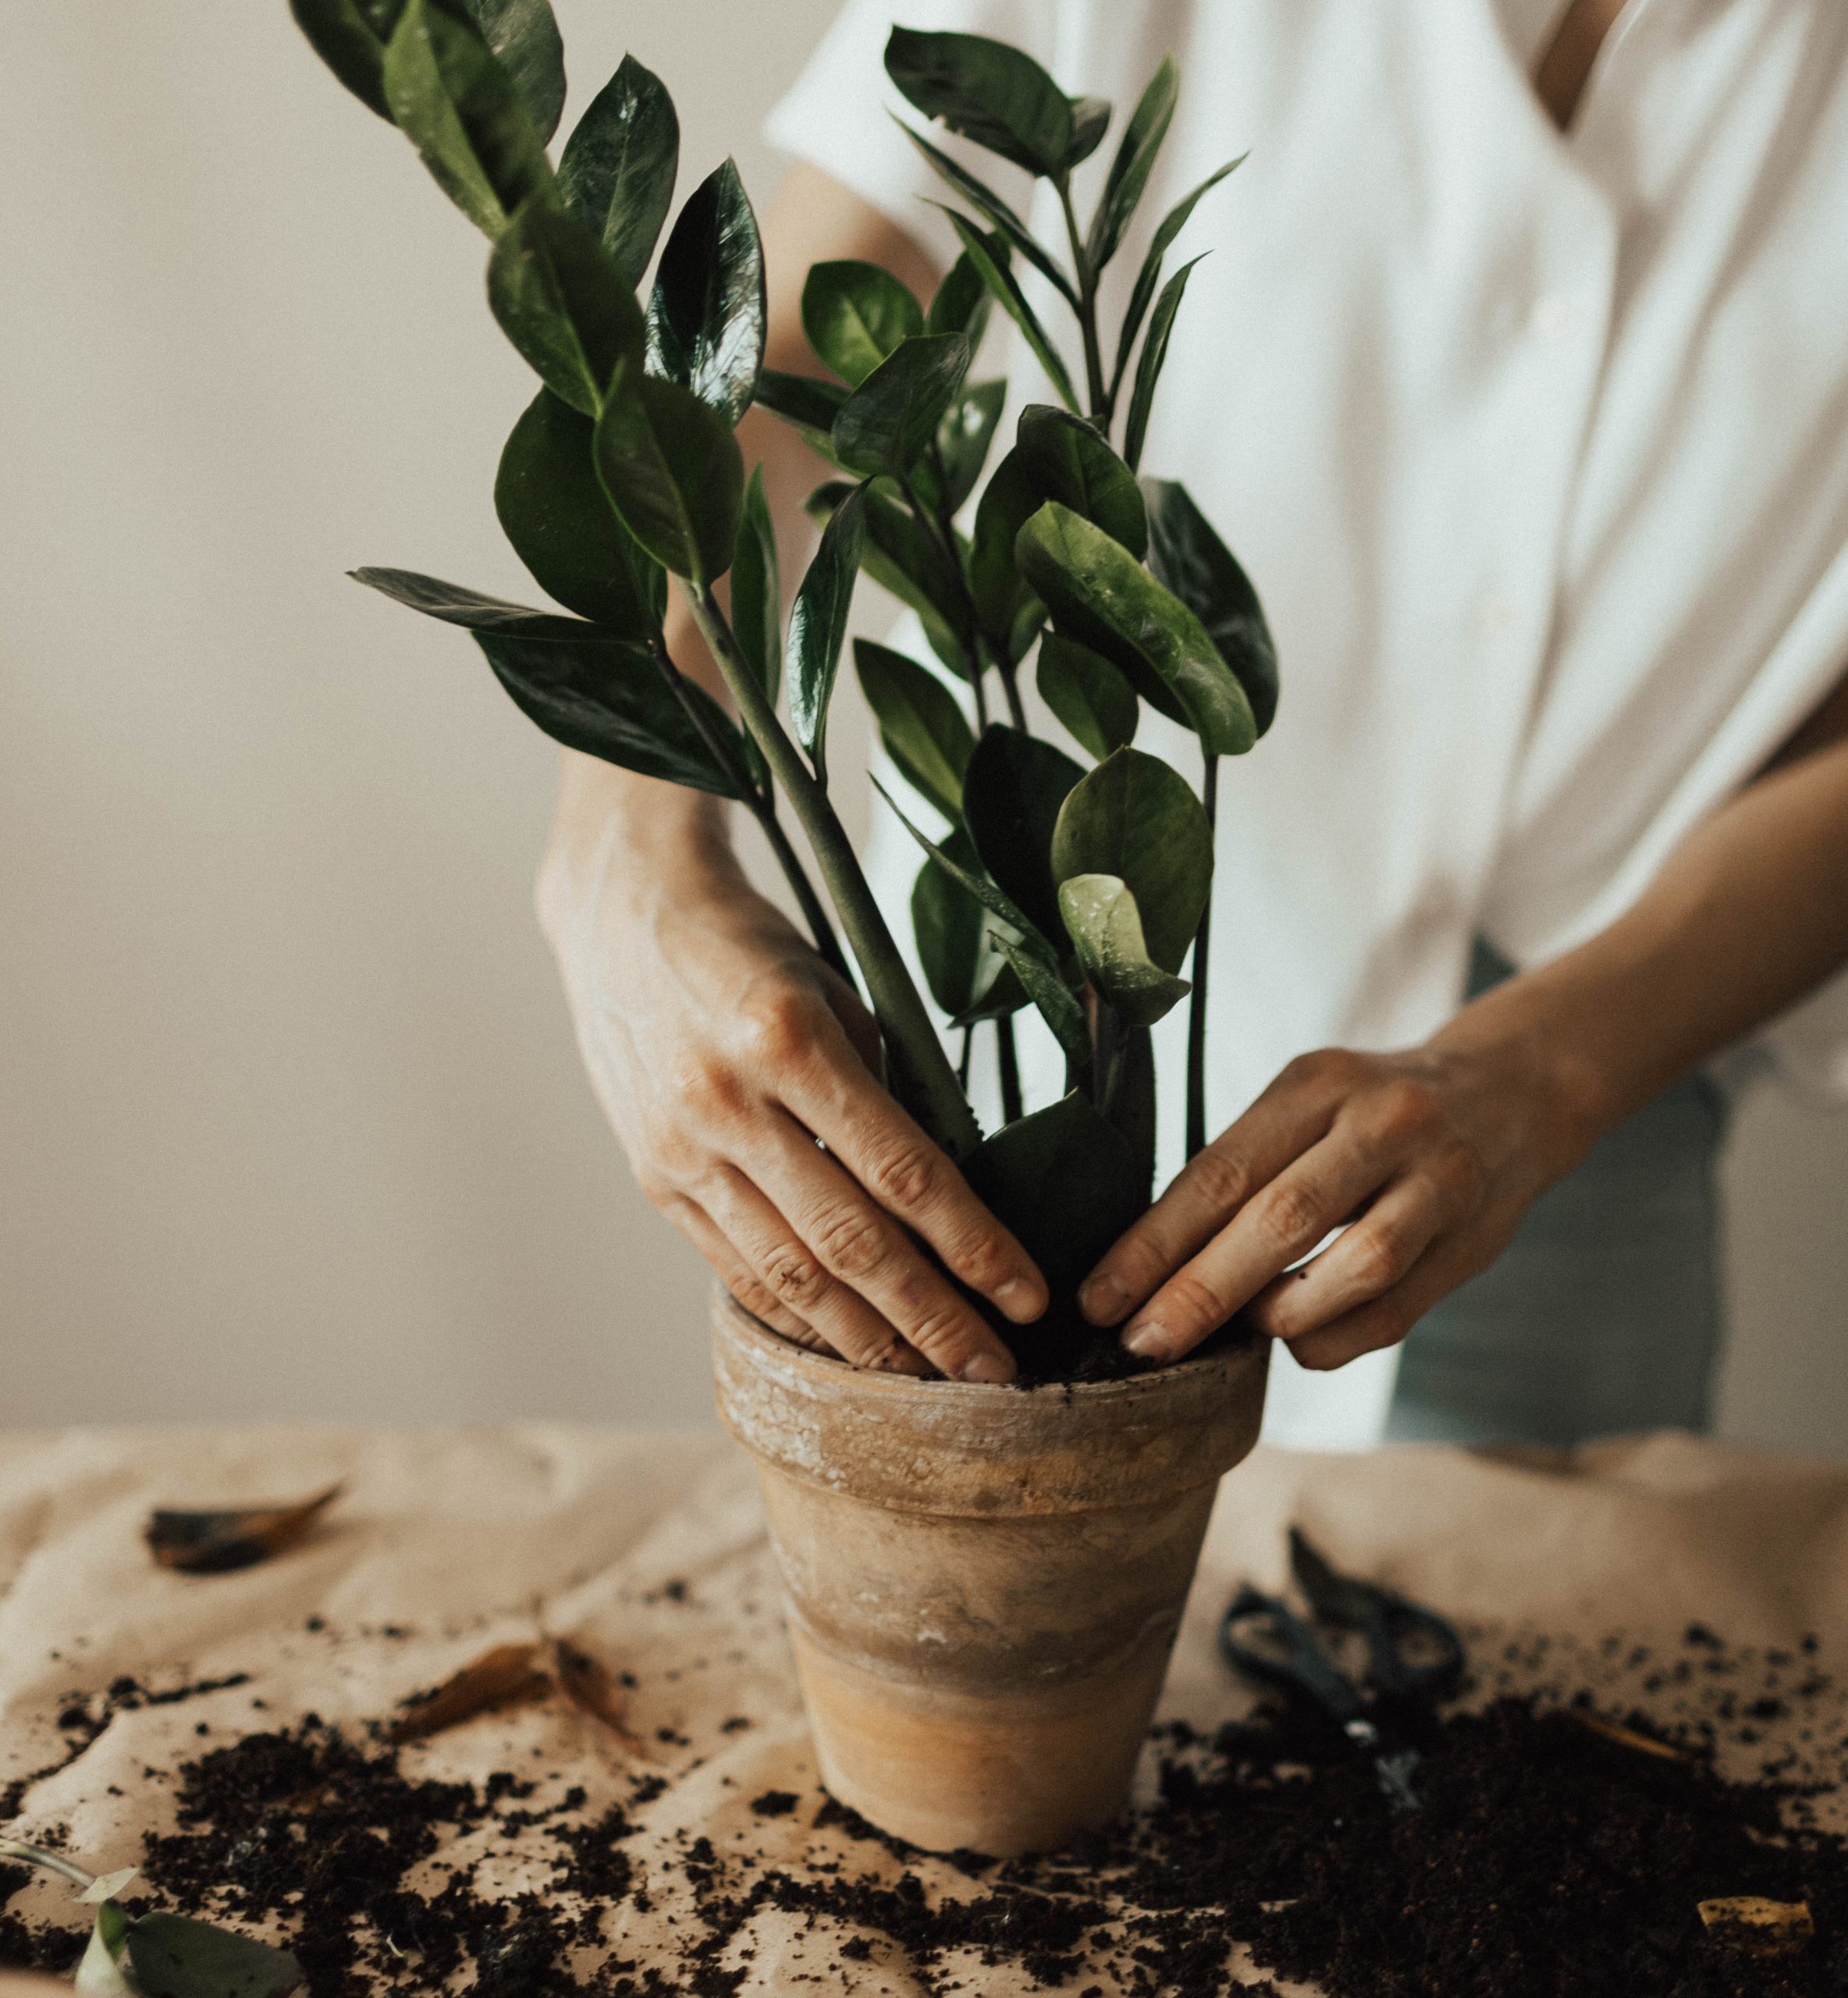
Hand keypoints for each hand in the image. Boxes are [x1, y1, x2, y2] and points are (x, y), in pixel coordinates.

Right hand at [539, 763, 1045, 1380]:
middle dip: (932, 1319)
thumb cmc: (754, 949)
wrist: (623, 916)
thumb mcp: (835, 994)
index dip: (973, 1245)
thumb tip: (948, 1195)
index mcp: (791, 1040)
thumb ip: (885, 1092)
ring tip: (929, 1381)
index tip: (1029, 1296)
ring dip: (868, 1340)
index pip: (903, 1170)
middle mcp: (729, 1102)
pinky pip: (735, 1268)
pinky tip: (846, 1346)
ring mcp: (681, 1148)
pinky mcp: (652, 1177)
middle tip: (995, 1374)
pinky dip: (796, 1315)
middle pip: (850, 1242)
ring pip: (789, 1275)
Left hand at [1077, 1034, 1587, 1371]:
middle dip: (1199, 1291)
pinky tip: (1296, 1341)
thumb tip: (1152, 1264)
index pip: (1220, 1171)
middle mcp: (1381, 1123)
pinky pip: (1396, 1309)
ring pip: (1354, 1265)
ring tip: (1234, 1336)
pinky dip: (1335, 1337)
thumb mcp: (1308, 1102)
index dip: (1153, 1243)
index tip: (1099, 1297)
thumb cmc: (1371, 1110)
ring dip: (1280, 1313)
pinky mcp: (1472, 1238)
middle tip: (1140, 1343)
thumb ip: (1246, 1168)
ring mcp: (1436, 1180)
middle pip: (1280, 1218)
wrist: (1512, 1091)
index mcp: (1317, 1083)